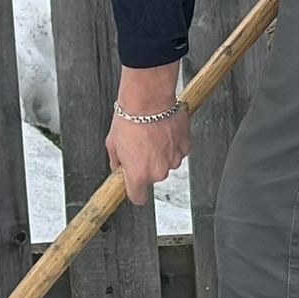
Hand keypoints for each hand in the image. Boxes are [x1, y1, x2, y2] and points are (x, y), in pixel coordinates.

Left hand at [106, 63, 189, 205]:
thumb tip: (118, 165)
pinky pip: (179, 151)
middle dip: (148, 165)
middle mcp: (158, 171)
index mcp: (138, 174)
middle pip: (154, 176)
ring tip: (153, 136)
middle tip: (142, 147)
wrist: (149, 100)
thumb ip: (117, 160)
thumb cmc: (130, 119)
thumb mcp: (113, 143)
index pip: (138, 197)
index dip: (136, 191)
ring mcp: (174, 159)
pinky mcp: (185, 147)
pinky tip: (164, 132)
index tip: (134, 186)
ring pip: (167, 163)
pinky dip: (173, 144)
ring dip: (162, 154)